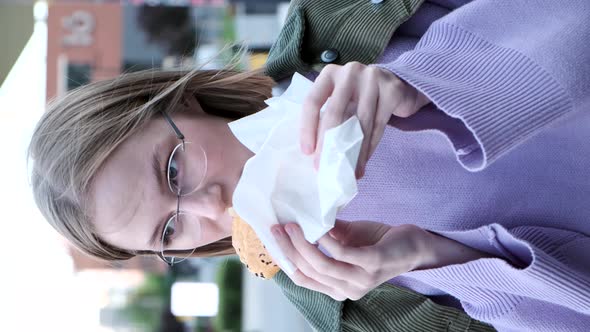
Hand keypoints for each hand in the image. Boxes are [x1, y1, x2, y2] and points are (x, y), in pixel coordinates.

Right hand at [271, 220, 430, 300]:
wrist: (414, 246)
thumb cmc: (377, 243)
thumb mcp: (346, 241)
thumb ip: (326, 236)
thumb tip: (302, 219)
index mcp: (337, 287)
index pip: (302, 278)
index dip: (285, 259)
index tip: (272, 239)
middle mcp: (346, 290)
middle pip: (308, 271)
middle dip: (289, 249)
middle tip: (278, 227)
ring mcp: (360, 280)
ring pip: (321, 265)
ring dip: (303, 245)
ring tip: (292, 225)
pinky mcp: (373, 265)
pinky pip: (343, 254)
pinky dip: (327, 240)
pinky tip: (320, 227)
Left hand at [301, 62, 429, 177]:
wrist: (398, 83)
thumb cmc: (361, 96)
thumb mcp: (341, 98)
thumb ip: (328, 115)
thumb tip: (316, 153)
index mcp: (330, 74)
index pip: (312, 101)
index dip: (307, 128)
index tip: (307, 152)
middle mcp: (350, 72)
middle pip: (335, 112)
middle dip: (329, 144)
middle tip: (325, 168)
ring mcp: (373, 78)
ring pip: (360, 122)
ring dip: (353, 151)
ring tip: (348, 172)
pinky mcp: (392, 90)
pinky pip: (379, 125)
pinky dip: (370, 147)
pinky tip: (364, 162)